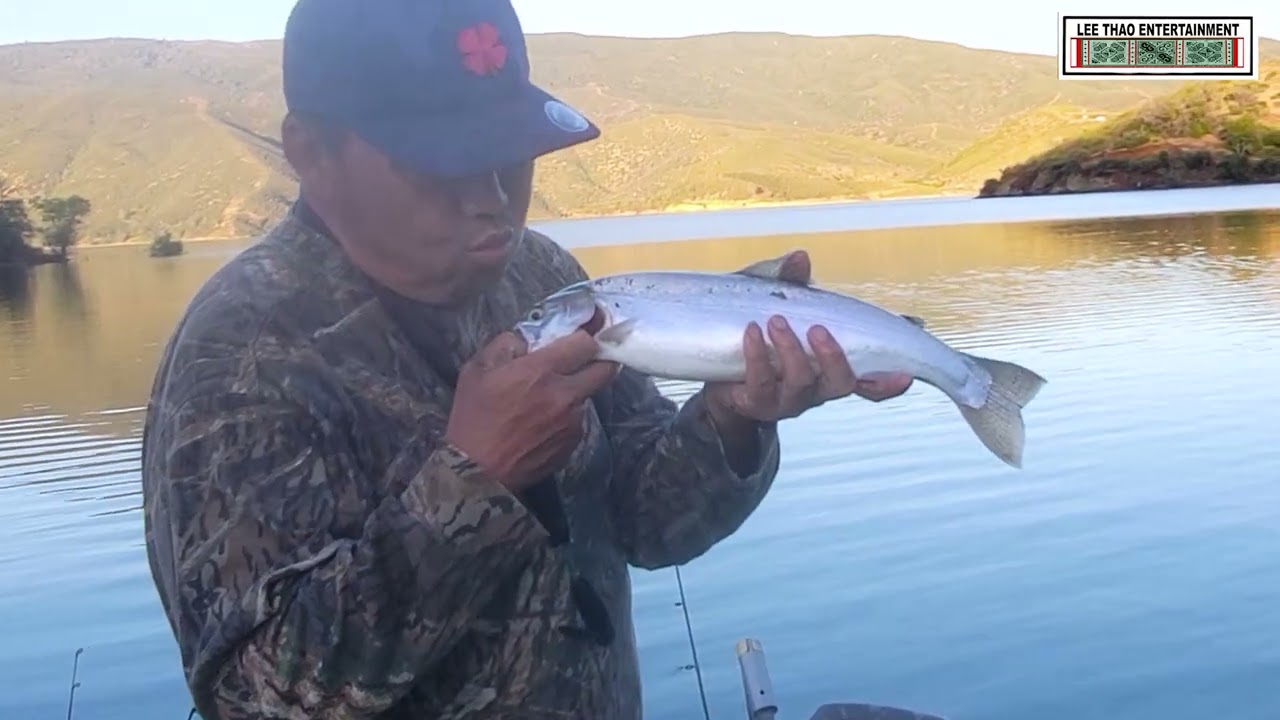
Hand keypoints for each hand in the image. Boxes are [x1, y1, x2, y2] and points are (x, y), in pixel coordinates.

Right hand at [445, 330, 618, 491]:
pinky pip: (578, 420)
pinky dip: (567, 416)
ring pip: (589, 395)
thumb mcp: (477, 370)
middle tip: (589, 357)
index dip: (592, 332)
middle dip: (603, 358)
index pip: (586, 343)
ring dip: (578, 390)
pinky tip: (544, 422)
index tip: (592, 326)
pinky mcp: (572, 443)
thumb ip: (506, 345)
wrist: (477, 469)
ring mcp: (572, 422)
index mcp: (542, 370)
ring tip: (550, 397)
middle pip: (606, 369)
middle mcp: (565, 394)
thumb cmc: (473, 417)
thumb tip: (528, 339)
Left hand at [704, 250, 912, 424]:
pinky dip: (757, 355)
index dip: (889, 381)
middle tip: (818, 329)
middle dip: (833, 357)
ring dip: (791, 351)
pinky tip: (750, 332)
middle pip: (840, 384)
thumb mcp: (772, 301)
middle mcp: (815, 387)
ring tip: (775, 323)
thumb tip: (801, 257)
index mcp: (830, 367)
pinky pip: (760, 383)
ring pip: (801, 383)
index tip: (905, 373)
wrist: (712, 368)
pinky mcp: (756, 402)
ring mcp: (786, 398)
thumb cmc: (754, 331)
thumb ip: (789, 283)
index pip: (869, 380)